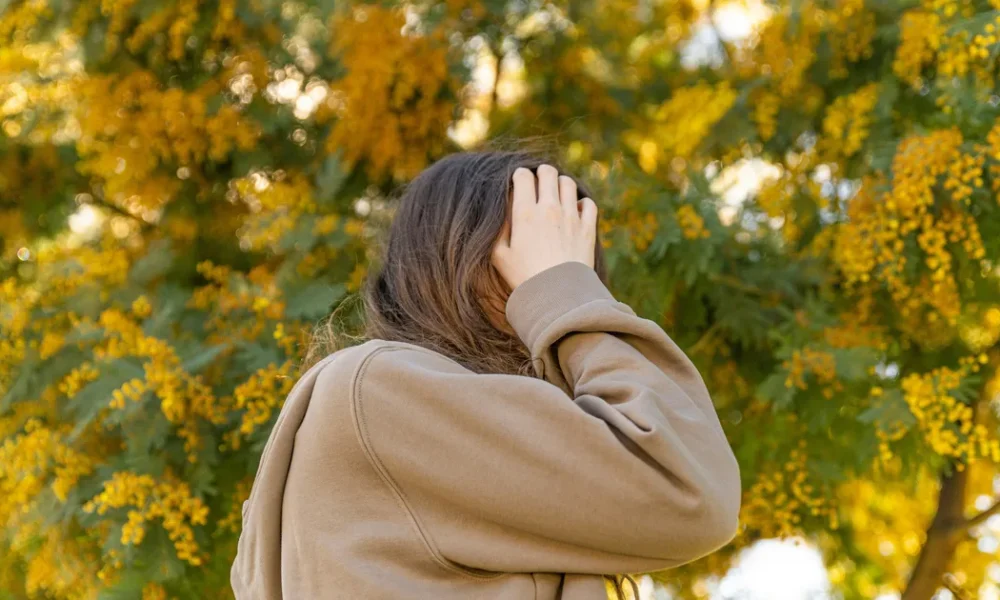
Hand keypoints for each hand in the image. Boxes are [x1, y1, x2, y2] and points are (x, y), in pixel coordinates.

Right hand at [492, 164, 597, 290]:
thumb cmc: (525, 278)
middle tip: (539, 179)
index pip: (524, 177)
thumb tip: (505, 215)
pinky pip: (588, 203)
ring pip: (569, 183)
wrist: (558, 295)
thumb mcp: (500, 256)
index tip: (519, 181)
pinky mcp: (588, 228)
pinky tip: (576, 210)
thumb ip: (499, 231)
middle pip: (548, 173)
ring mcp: (571, 217)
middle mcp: (549, 209)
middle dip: (542, 172)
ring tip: (557, 192)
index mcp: (525, 213)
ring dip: (561, 183)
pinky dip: (582, 202)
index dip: (520, 175)